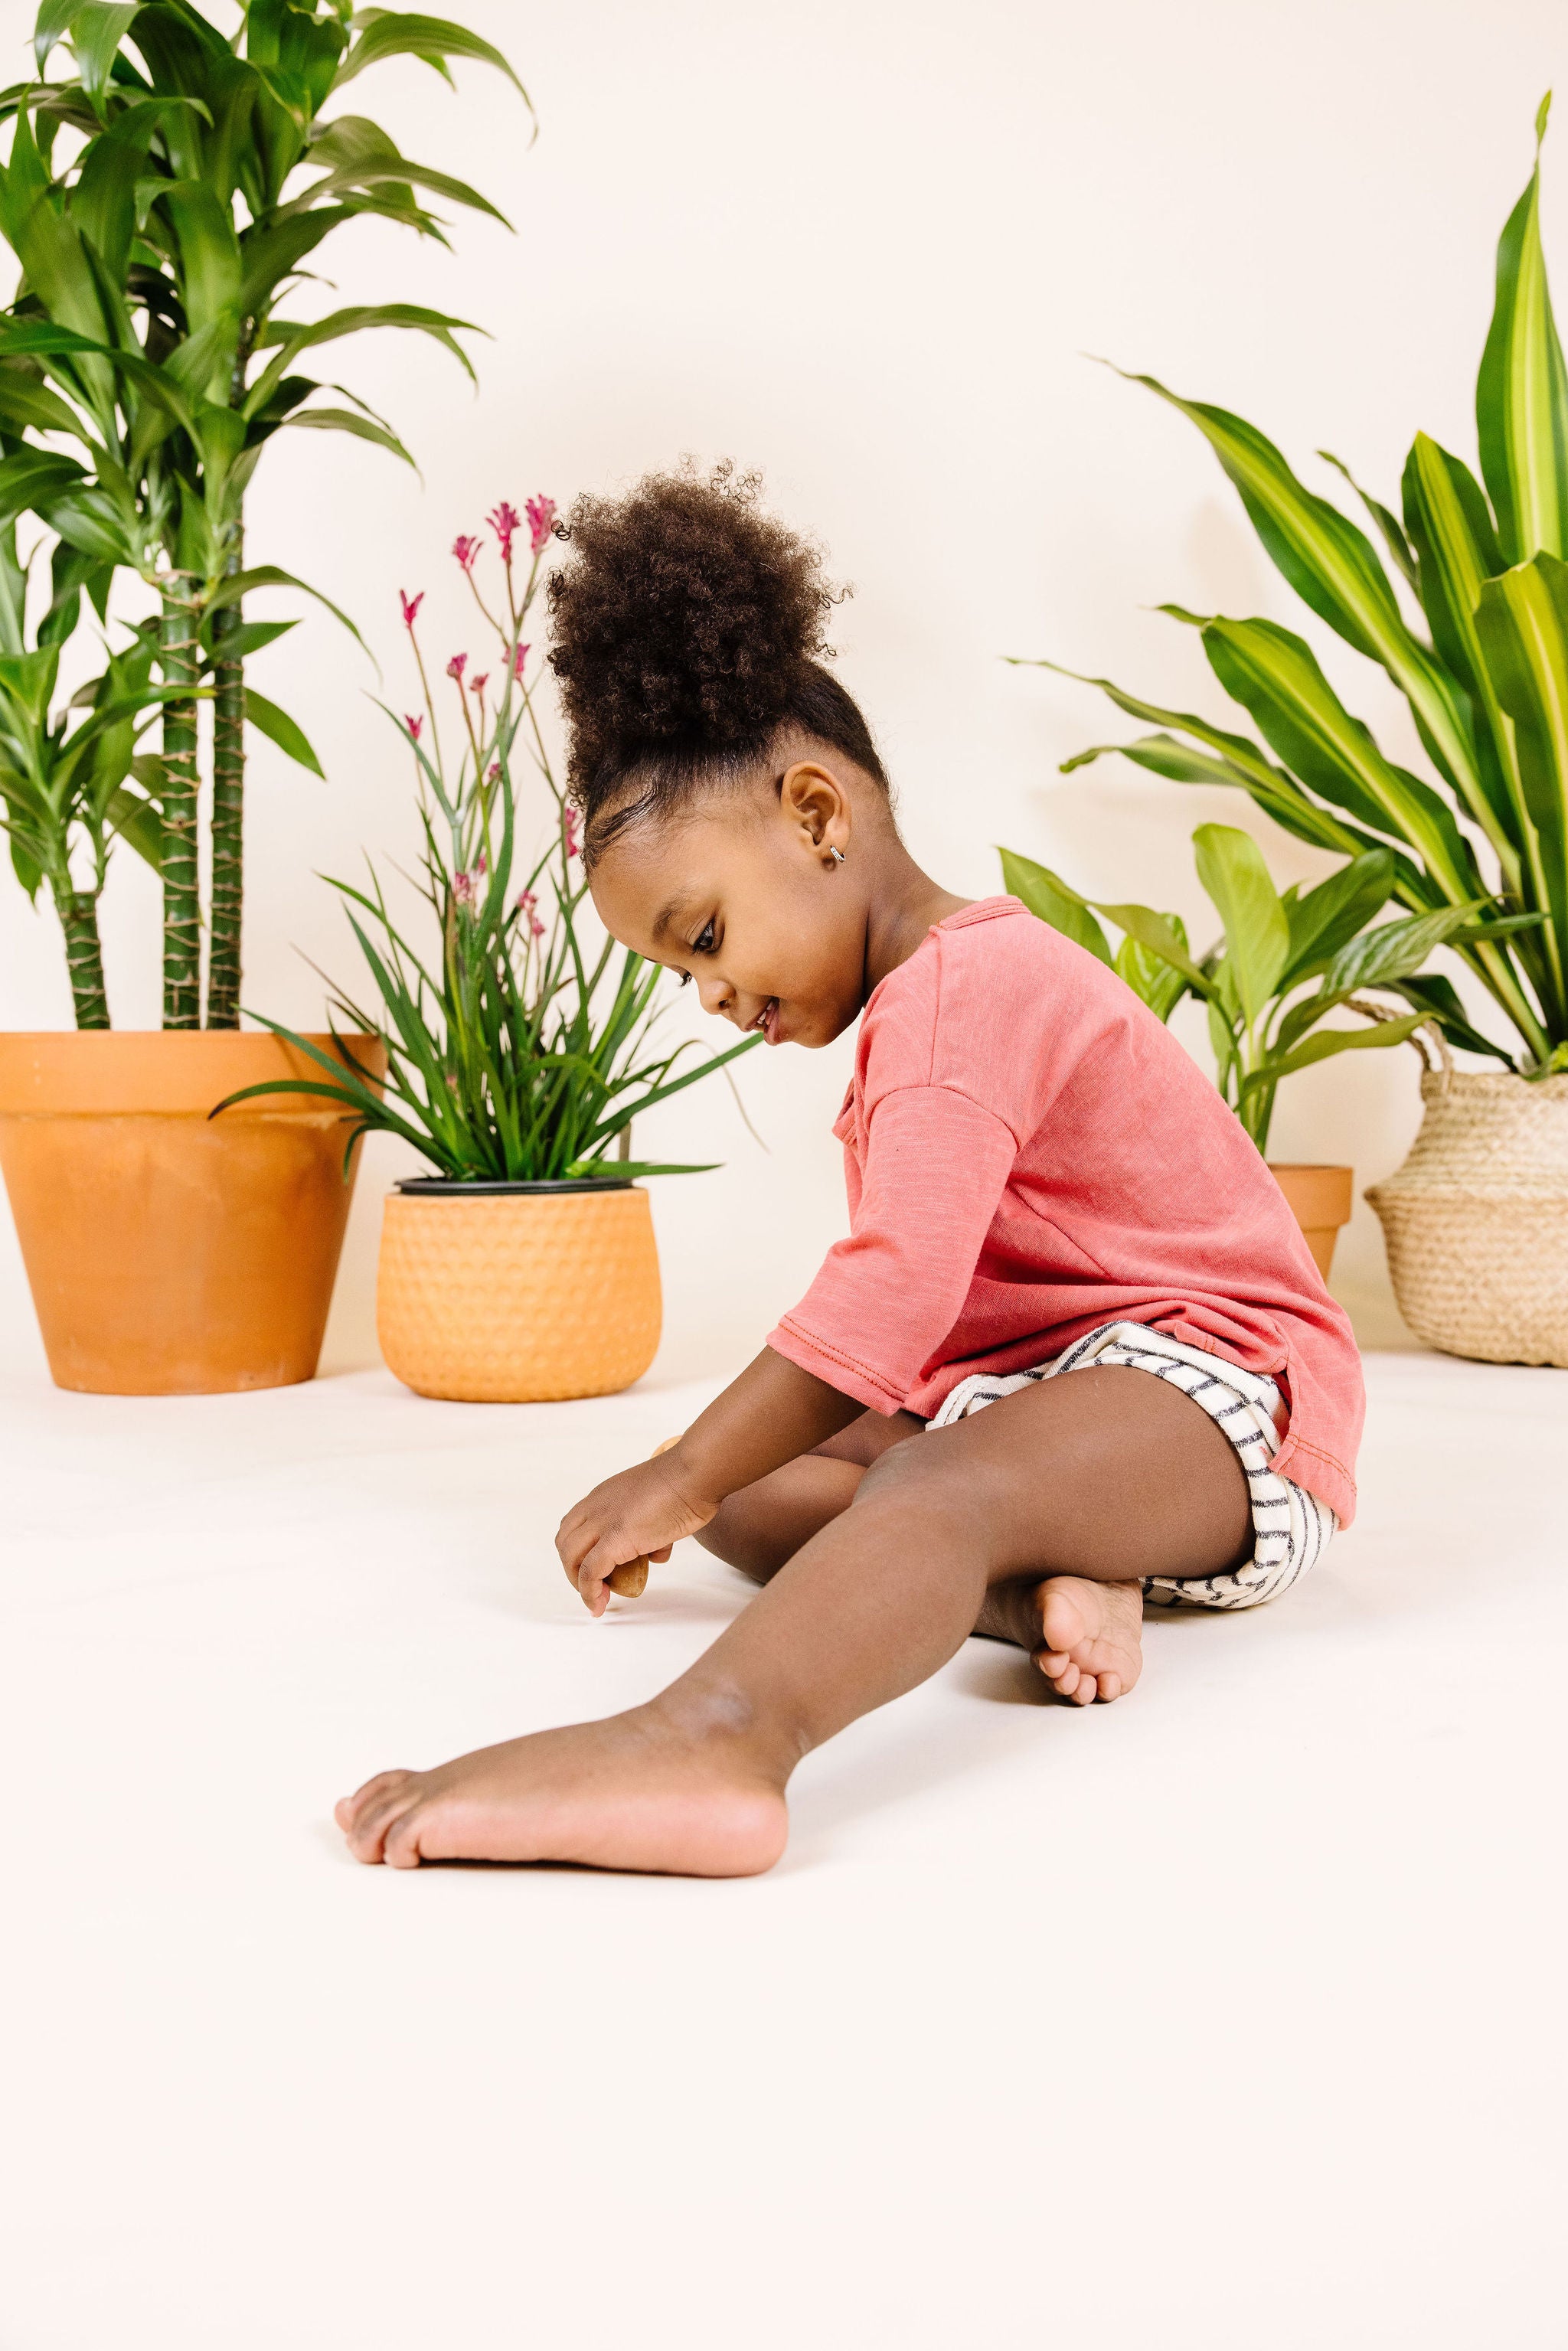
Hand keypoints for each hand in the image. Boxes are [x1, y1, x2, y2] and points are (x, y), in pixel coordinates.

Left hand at [556, 1450, 716, 1615]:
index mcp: (604, 1495)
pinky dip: (590, 1592)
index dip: (578, 1551)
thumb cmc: (687, 1483)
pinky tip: (599, 1604)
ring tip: (598, 1598)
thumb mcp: (655, 1505)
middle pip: (565, 1542)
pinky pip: (590, 1572)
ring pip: (571, 1557)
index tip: (595, 1568)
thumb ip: (650, 1529)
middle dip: (573, 1569)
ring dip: (579, 1582)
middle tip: (595, 1585)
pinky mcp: (616, 1540)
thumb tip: (655, 1552)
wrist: (695, 1474)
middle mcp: (596, 1506)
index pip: (574, 1525)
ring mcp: (604, 1522)